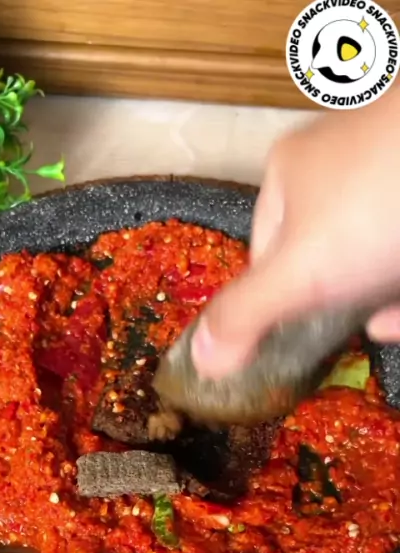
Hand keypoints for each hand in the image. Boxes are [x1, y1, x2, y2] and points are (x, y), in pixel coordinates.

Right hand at [191, 83, 399, 378]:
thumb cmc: (375, 206)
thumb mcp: (300, 272)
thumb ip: (246, 314)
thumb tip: (201, 359)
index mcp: (289, 172)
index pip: (265, 249)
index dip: (274, 300)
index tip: (290, 339)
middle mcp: (337, 163)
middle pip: (322, 252)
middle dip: (334, 303)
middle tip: (347, 331)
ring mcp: (387, 168)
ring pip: (369, 250)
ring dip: (373, 299)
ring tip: (383, 324)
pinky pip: (397, 249)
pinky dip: (398, 288)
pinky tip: (398, 315)